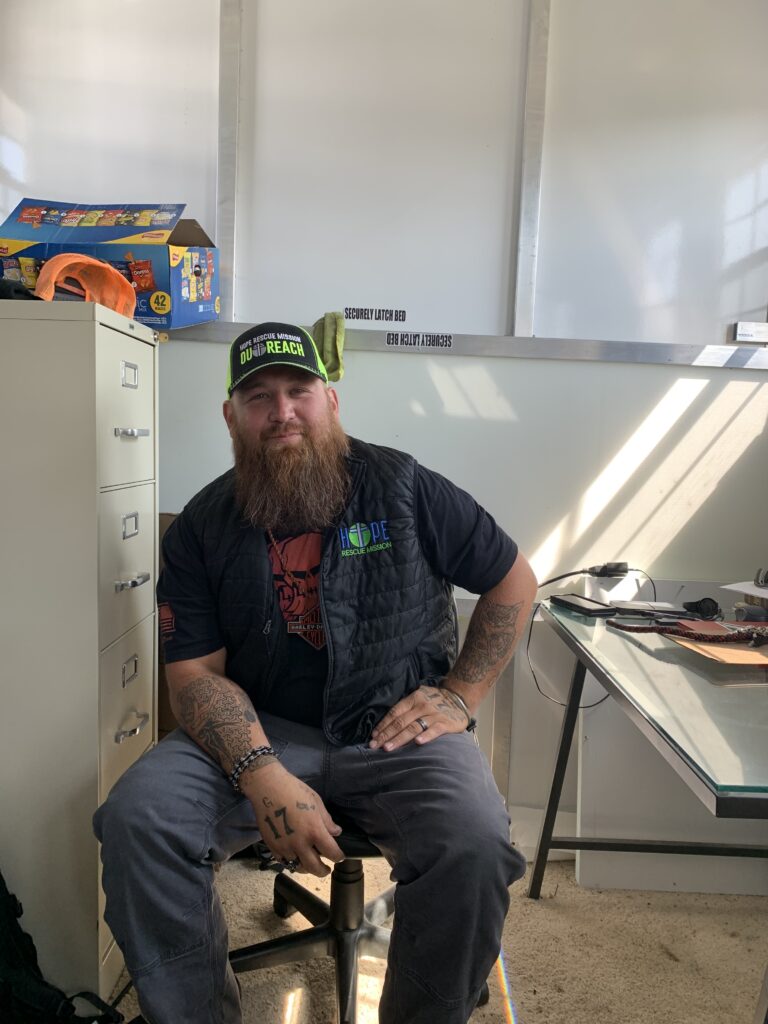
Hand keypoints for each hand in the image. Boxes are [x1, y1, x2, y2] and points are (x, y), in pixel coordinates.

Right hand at [240, 762, 343, 876]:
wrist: (268, 788)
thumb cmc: (295, 791)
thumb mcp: (316, 802)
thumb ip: (327, 820)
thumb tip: (336, 832)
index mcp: (314, 831)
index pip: (331, 852)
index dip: (338, 857)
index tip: (339, 857)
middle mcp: (300, 844)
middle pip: (315, 868)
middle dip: (323, 871)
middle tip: (326, 870)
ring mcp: (285, 847)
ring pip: (298, 867)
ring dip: (306, 868)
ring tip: (310, 864)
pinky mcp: (272, 847)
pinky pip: (283, 861)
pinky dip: (290, 862)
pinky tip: (294, 857)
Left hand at [368, 685, 467, 751]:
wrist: (458, 698)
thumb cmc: (433, 702)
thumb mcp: (418, 699)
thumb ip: (405, 710)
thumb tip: (384, 727)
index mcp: (413, 699)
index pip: (394, 713)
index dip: (383, 725)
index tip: (373, 737)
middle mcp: (422, 706)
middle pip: (401, 722)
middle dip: (386, 735)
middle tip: (374, 746)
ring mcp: (434, 714)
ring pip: (414, 727)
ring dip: (399, 738)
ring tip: (388, 748)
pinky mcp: (446, 723)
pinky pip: (435, 730)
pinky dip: (426, 736)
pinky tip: (418, 743)